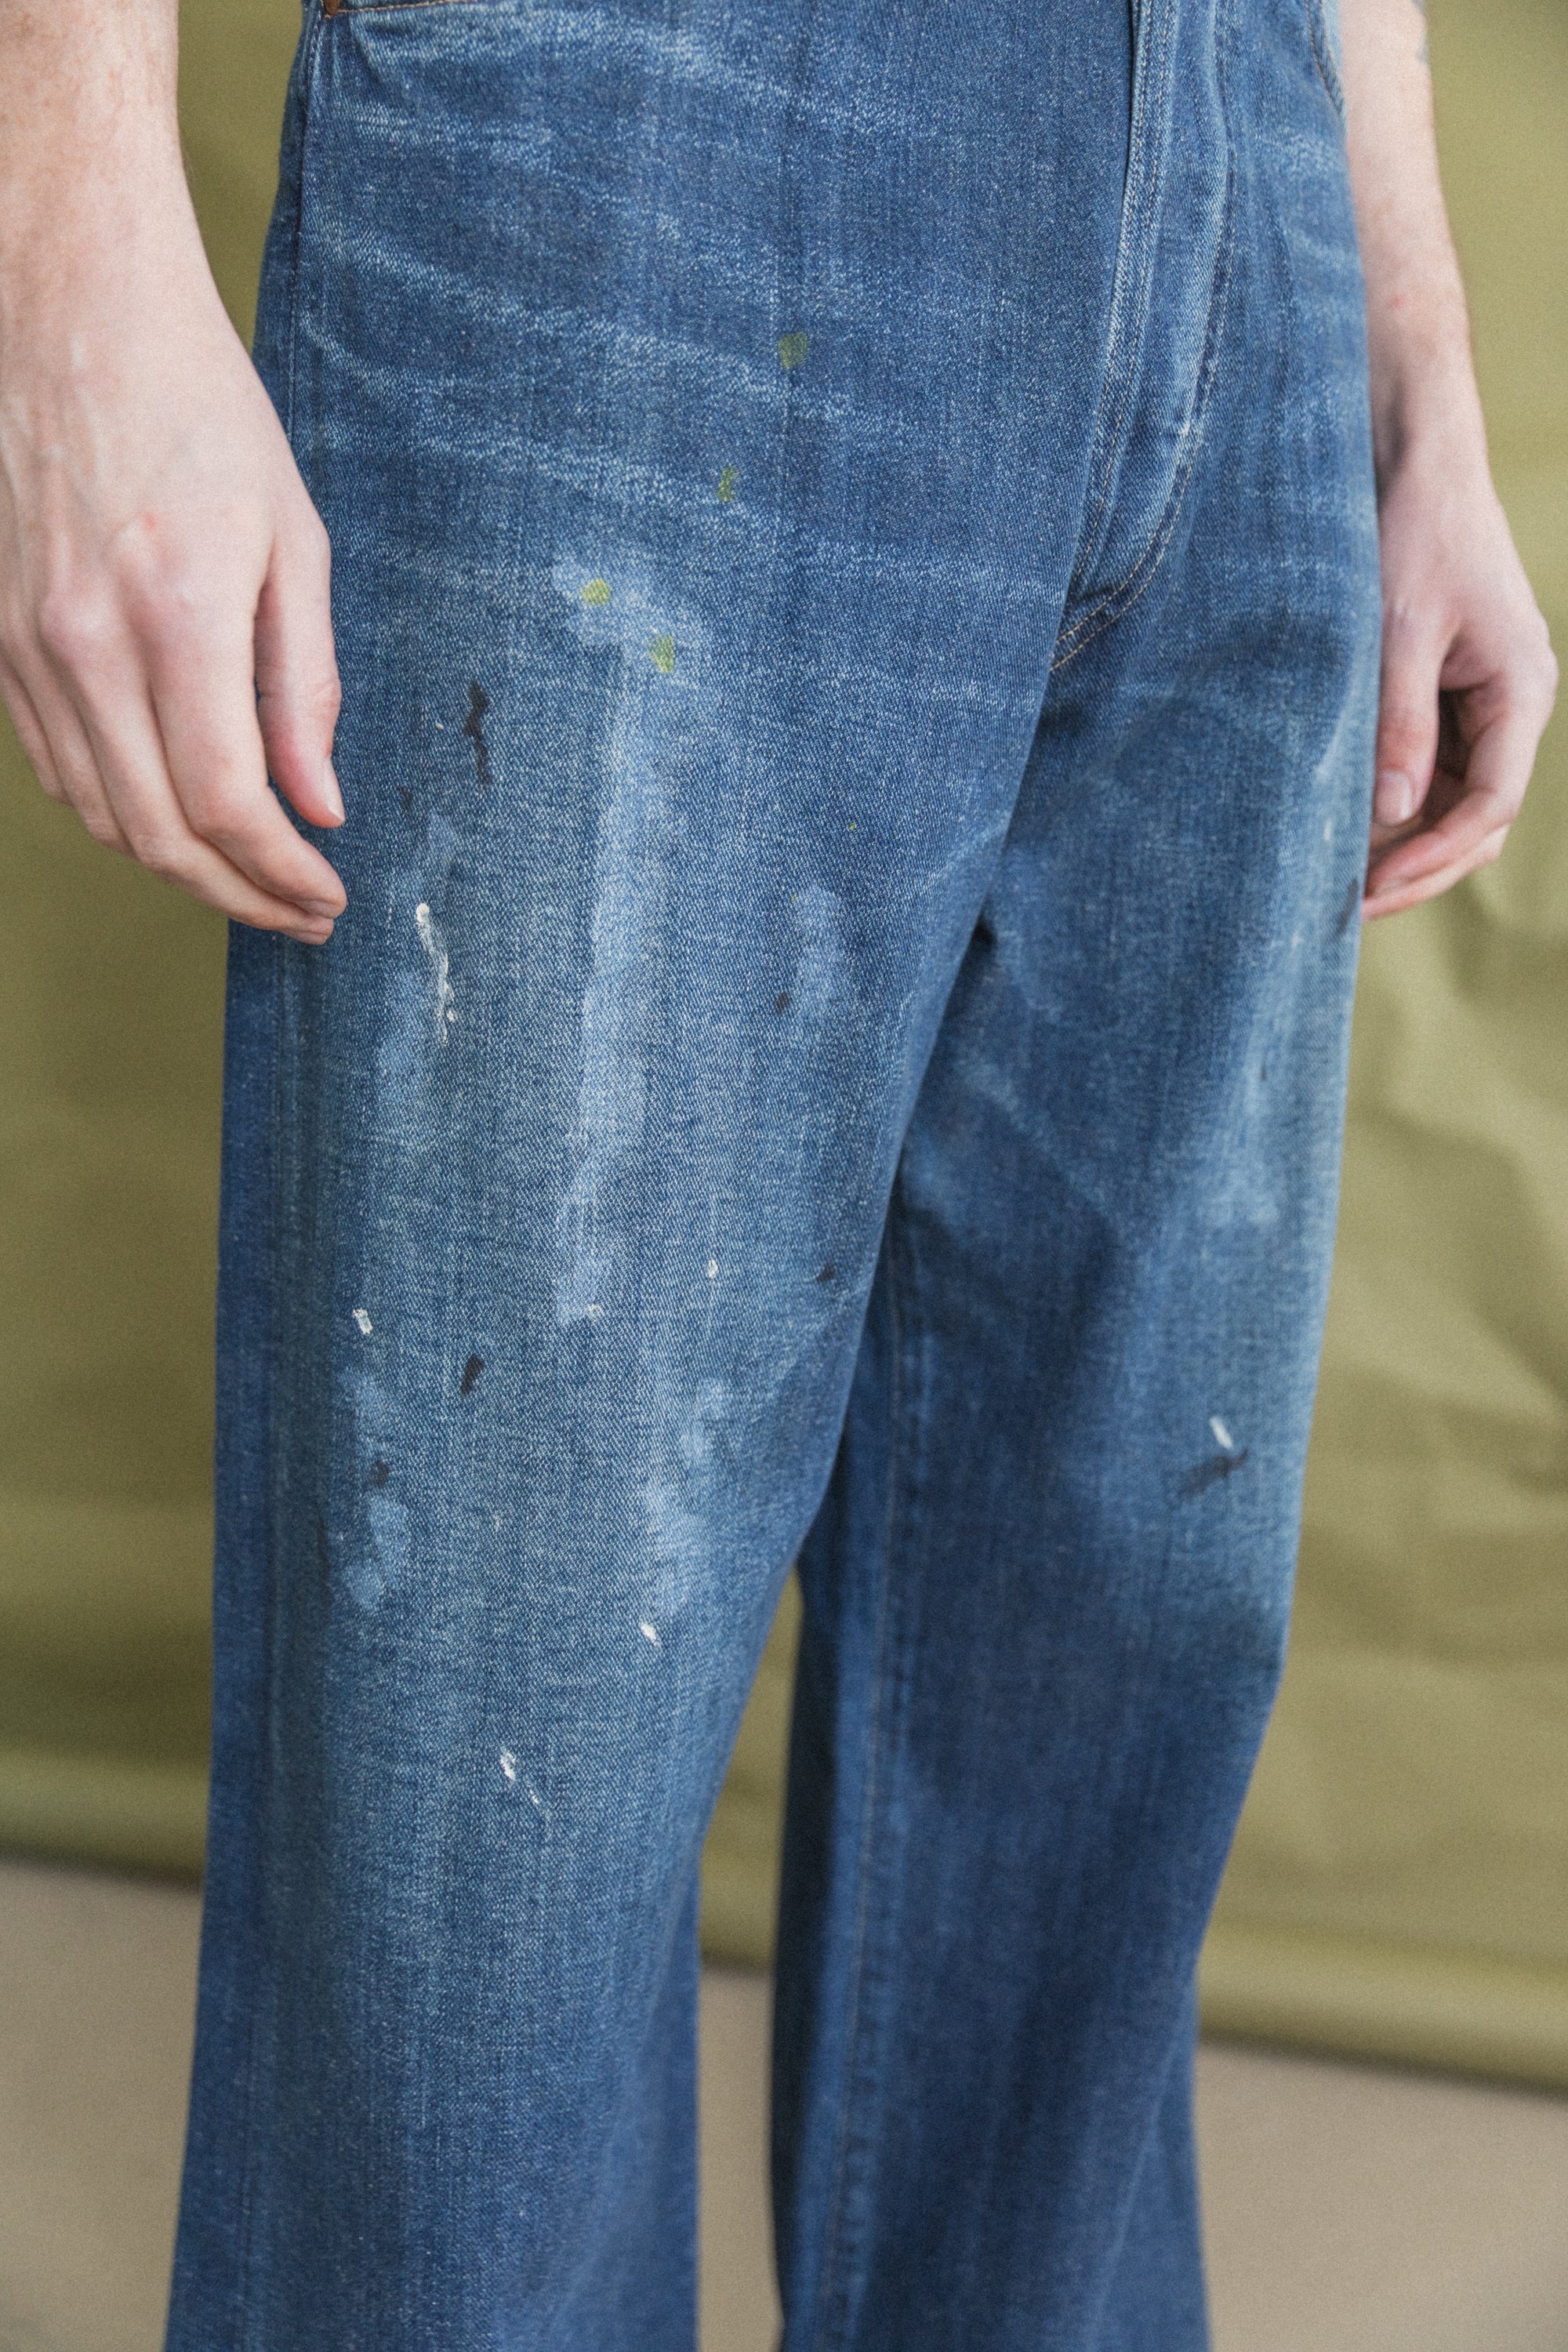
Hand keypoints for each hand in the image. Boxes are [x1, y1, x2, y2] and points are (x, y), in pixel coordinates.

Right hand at [0, 140, 345, 943]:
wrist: (74, 313)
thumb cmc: (199, 409)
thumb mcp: (292, 540)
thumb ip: (305, 684)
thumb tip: (319, 804)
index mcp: (176, 614)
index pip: (226, 803)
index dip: (281, 874)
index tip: (327, 897)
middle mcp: (86, 643)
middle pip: (159, 834)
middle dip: (239, 895)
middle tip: (300, 914)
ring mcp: (29, 646)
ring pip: (102, 814)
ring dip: (180, 870)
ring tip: (250, 882)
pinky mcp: (0, 639)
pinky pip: (57, 768)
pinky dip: (119, 816)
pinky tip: (175, 823)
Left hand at [1362, 440, 1556, 918]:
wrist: (1413, 463)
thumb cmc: (1414, 532)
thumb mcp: (1398, 631)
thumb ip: (1398, 723)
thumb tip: (1394, 814)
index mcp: (1520, 690)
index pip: (1491, 805)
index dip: (1434, 857)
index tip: (1372, 888)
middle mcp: (1511, 705)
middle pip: (1477, 822)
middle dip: (1419, 869)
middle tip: (1348, 909)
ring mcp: (1480, 705)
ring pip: (1452, 805)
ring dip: (1404, 846)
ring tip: (1337, 882)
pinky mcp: (1445, 698)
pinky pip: (1428, 772)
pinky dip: (1392, 806)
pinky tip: (1343, 830)